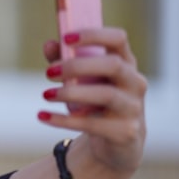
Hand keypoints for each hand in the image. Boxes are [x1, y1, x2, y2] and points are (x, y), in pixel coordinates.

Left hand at [39, 27, 146, 178]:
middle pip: (113, 65)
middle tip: (49, 73)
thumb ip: (65, 59)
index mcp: (125, 63)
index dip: (94, 35)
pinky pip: (93, 124)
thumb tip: (50, 44)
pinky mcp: (125, 132)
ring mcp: (133, 108)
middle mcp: (135, 83)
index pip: (118, 39)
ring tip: (46, 94)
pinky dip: (64, 120)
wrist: (115, 143)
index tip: (66, 38)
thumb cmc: (95, 102)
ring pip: (107, 95)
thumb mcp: (81, 80)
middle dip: (78, 66)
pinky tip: (43, 116)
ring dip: (72, 93)